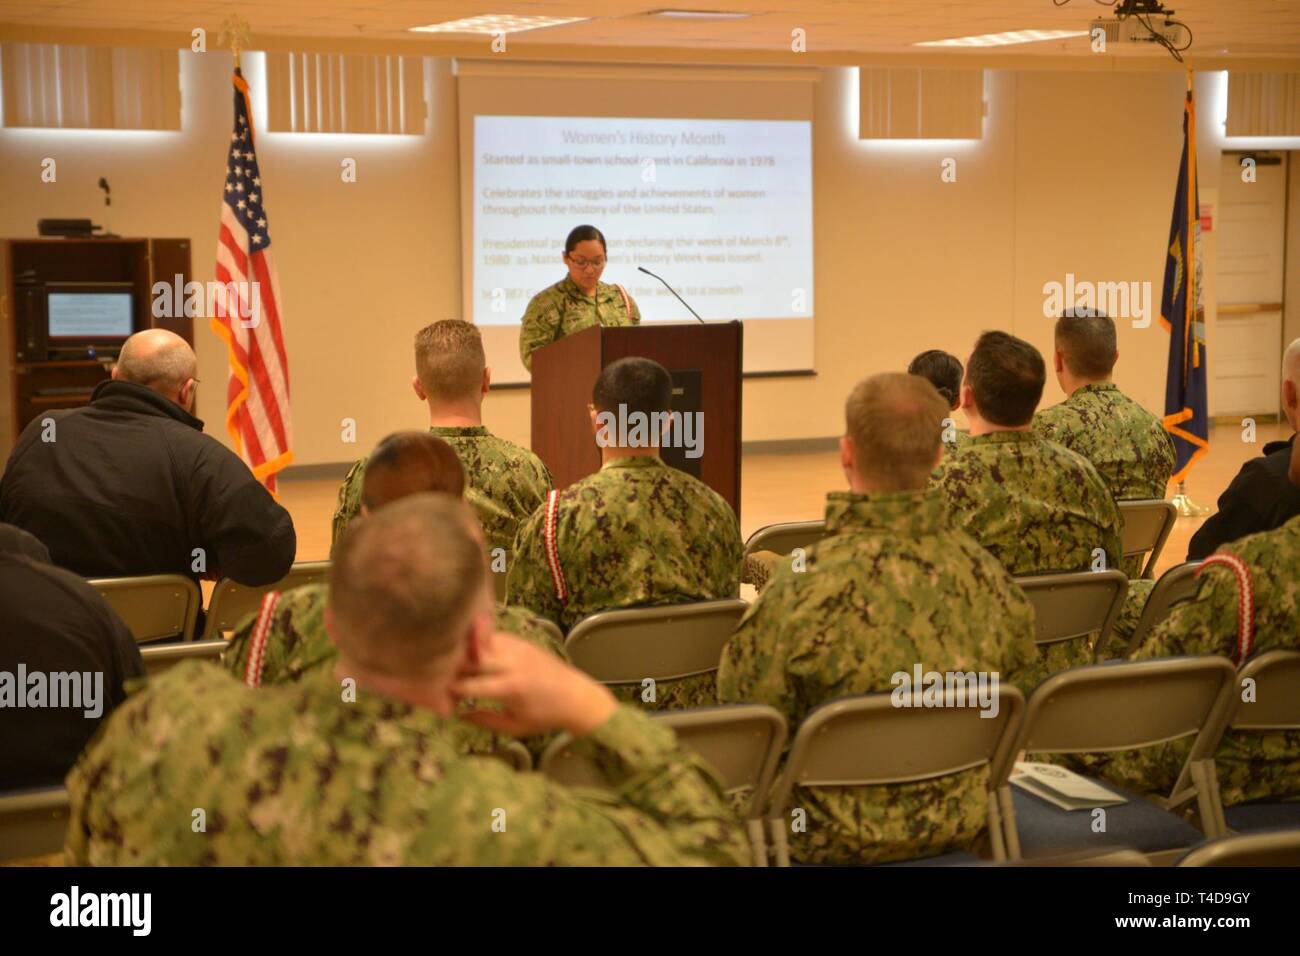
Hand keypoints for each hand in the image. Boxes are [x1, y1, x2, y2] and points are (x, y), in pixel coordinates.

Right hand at [448, 631, 616, 737]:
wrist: (577, 696)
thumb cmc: (545, 717)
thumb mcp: (515, 726)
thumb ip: (485, 721)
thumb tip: (457, 714)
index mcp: (510, 687)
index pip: (469, 685)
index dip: (450, 690)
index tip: (439, 696)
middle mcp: (512, 663)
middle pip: (470, 658)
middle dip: (451, 667)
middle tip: (437, 675)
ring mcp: (517, 648)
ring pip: (480, 643)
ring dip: (463, 651)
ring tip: (449, 662)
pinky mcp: (521, 641)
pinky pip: (492, 637)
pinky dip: (478, 643)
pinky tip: (468, 652)